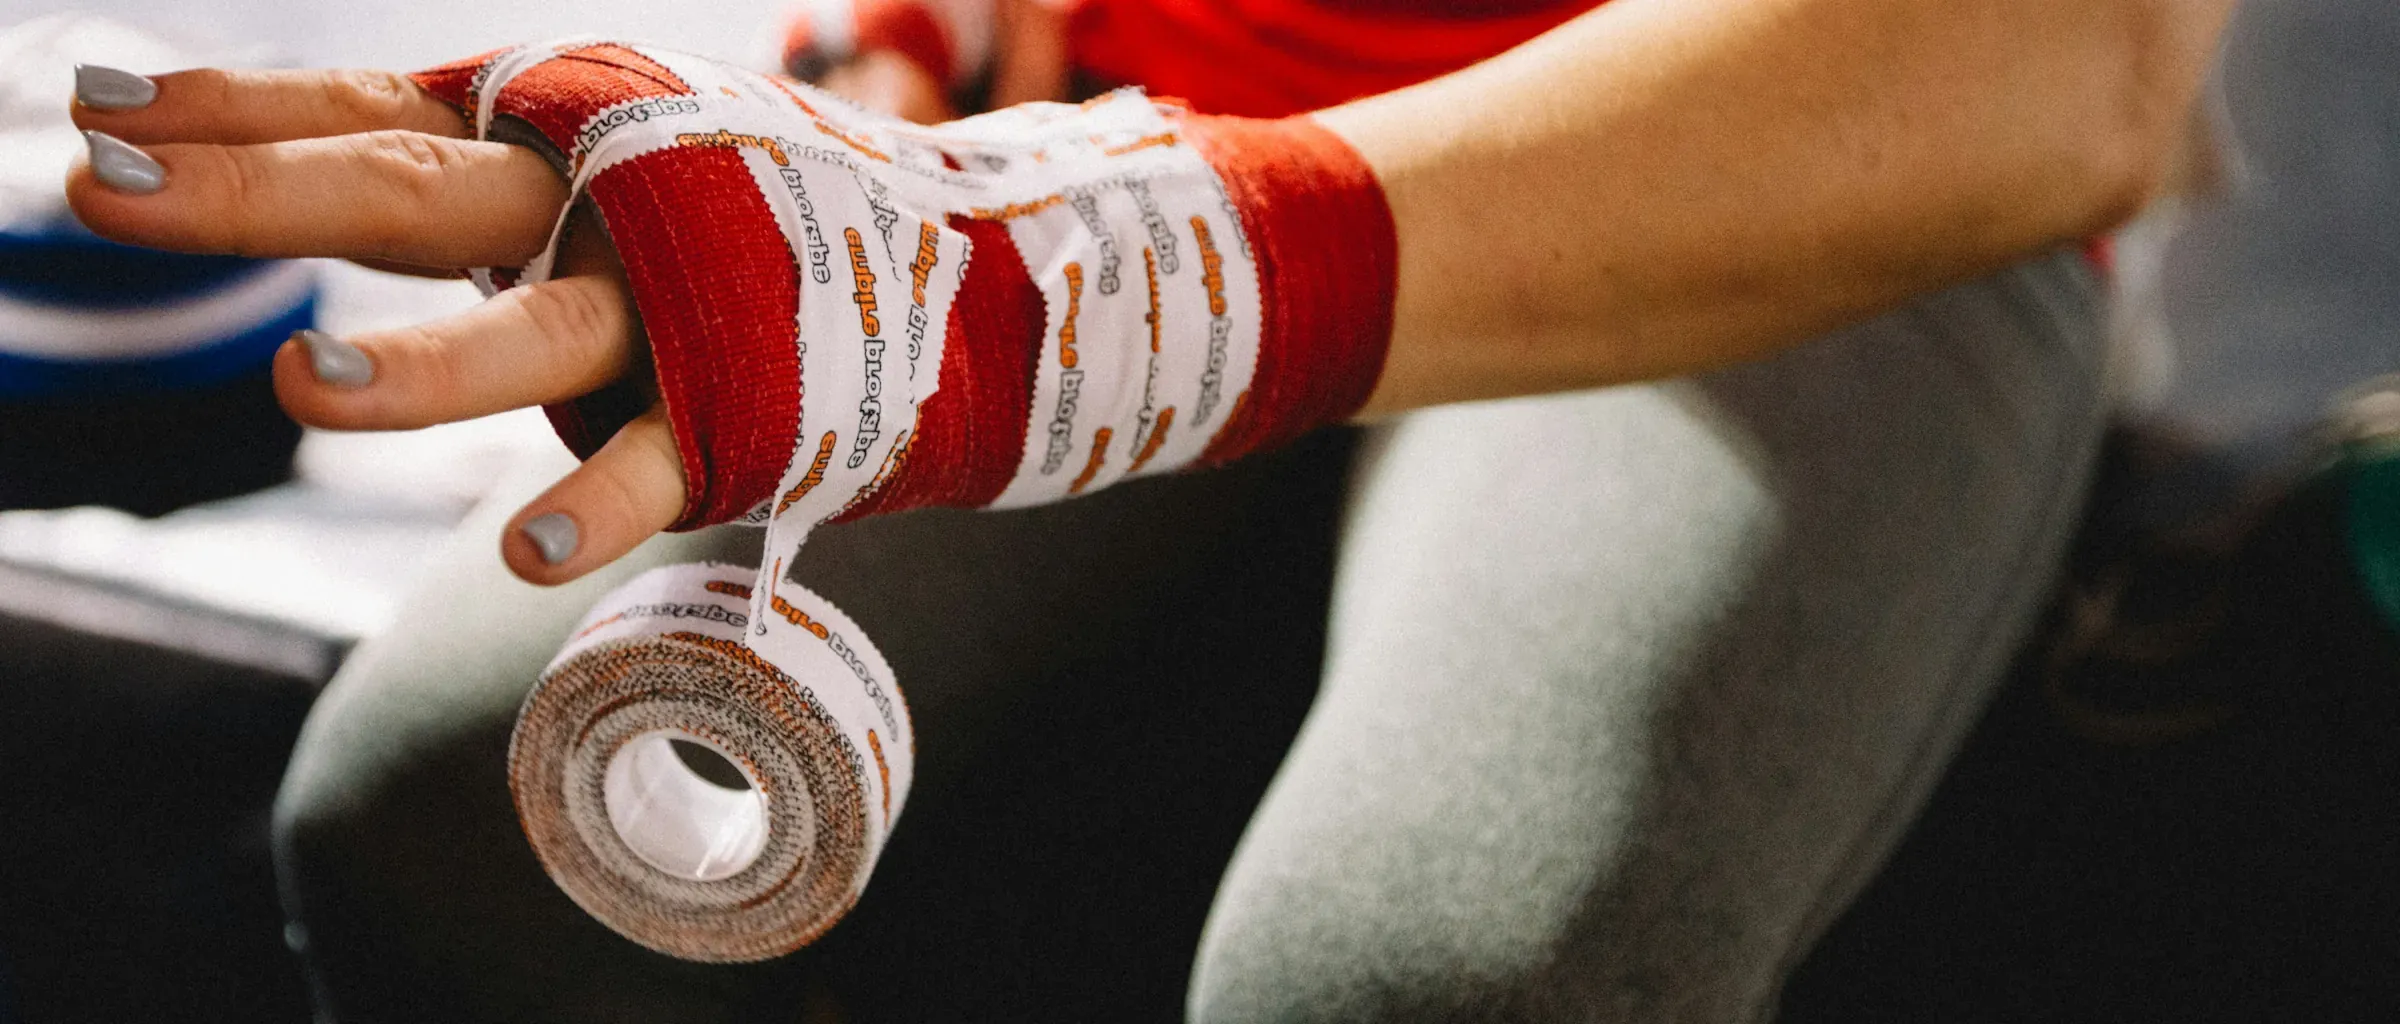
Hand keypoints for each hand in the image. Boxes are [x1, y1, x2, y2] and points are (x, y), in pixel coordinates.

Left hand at [67, 68, 689, 585]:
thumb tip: (228, 150)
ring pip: (540, 335)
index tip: (98, 114)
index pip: (366, 113)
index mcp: (544, 133)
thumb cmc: (720, 210)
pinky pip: (658, 465)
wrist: (945, 259)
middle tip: (108, 192)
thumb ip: (433, 162)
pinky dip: (596, 509)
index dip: (236, 114)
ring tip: (304, 386)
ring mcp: (670, 308)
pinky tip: (524, 554)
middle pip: (416, 192)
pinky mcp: (739, 412)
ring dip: (426, 366)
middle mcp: (597, 200)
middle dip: (261, 195)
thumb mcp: (579, 152)